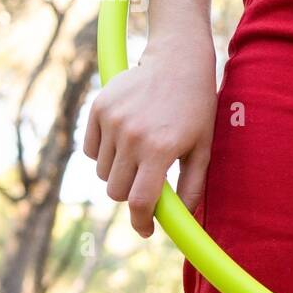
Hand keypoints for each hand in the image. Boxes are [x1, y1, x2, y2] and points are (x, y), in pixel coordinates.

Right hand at [84, 37, 216, 236]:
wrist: (177, 62)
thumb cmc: (196, 109)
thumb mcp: (202, 149)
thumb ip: (192, 187)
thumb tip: (182, 219)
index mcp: (161, 149)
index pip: (139, 201)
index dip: (141, 222)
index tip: (147, 230)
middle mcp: (132, 137)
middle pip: (116, 191)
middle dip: (131, 194)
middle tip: (148, 182)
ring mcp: (112, 121)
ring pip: (102, 172)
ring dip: (118, 173)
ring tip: (140, 153)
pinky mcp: (98, 108)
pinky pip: (90, 150)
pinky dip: (103, 153)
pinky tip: (124, 139)